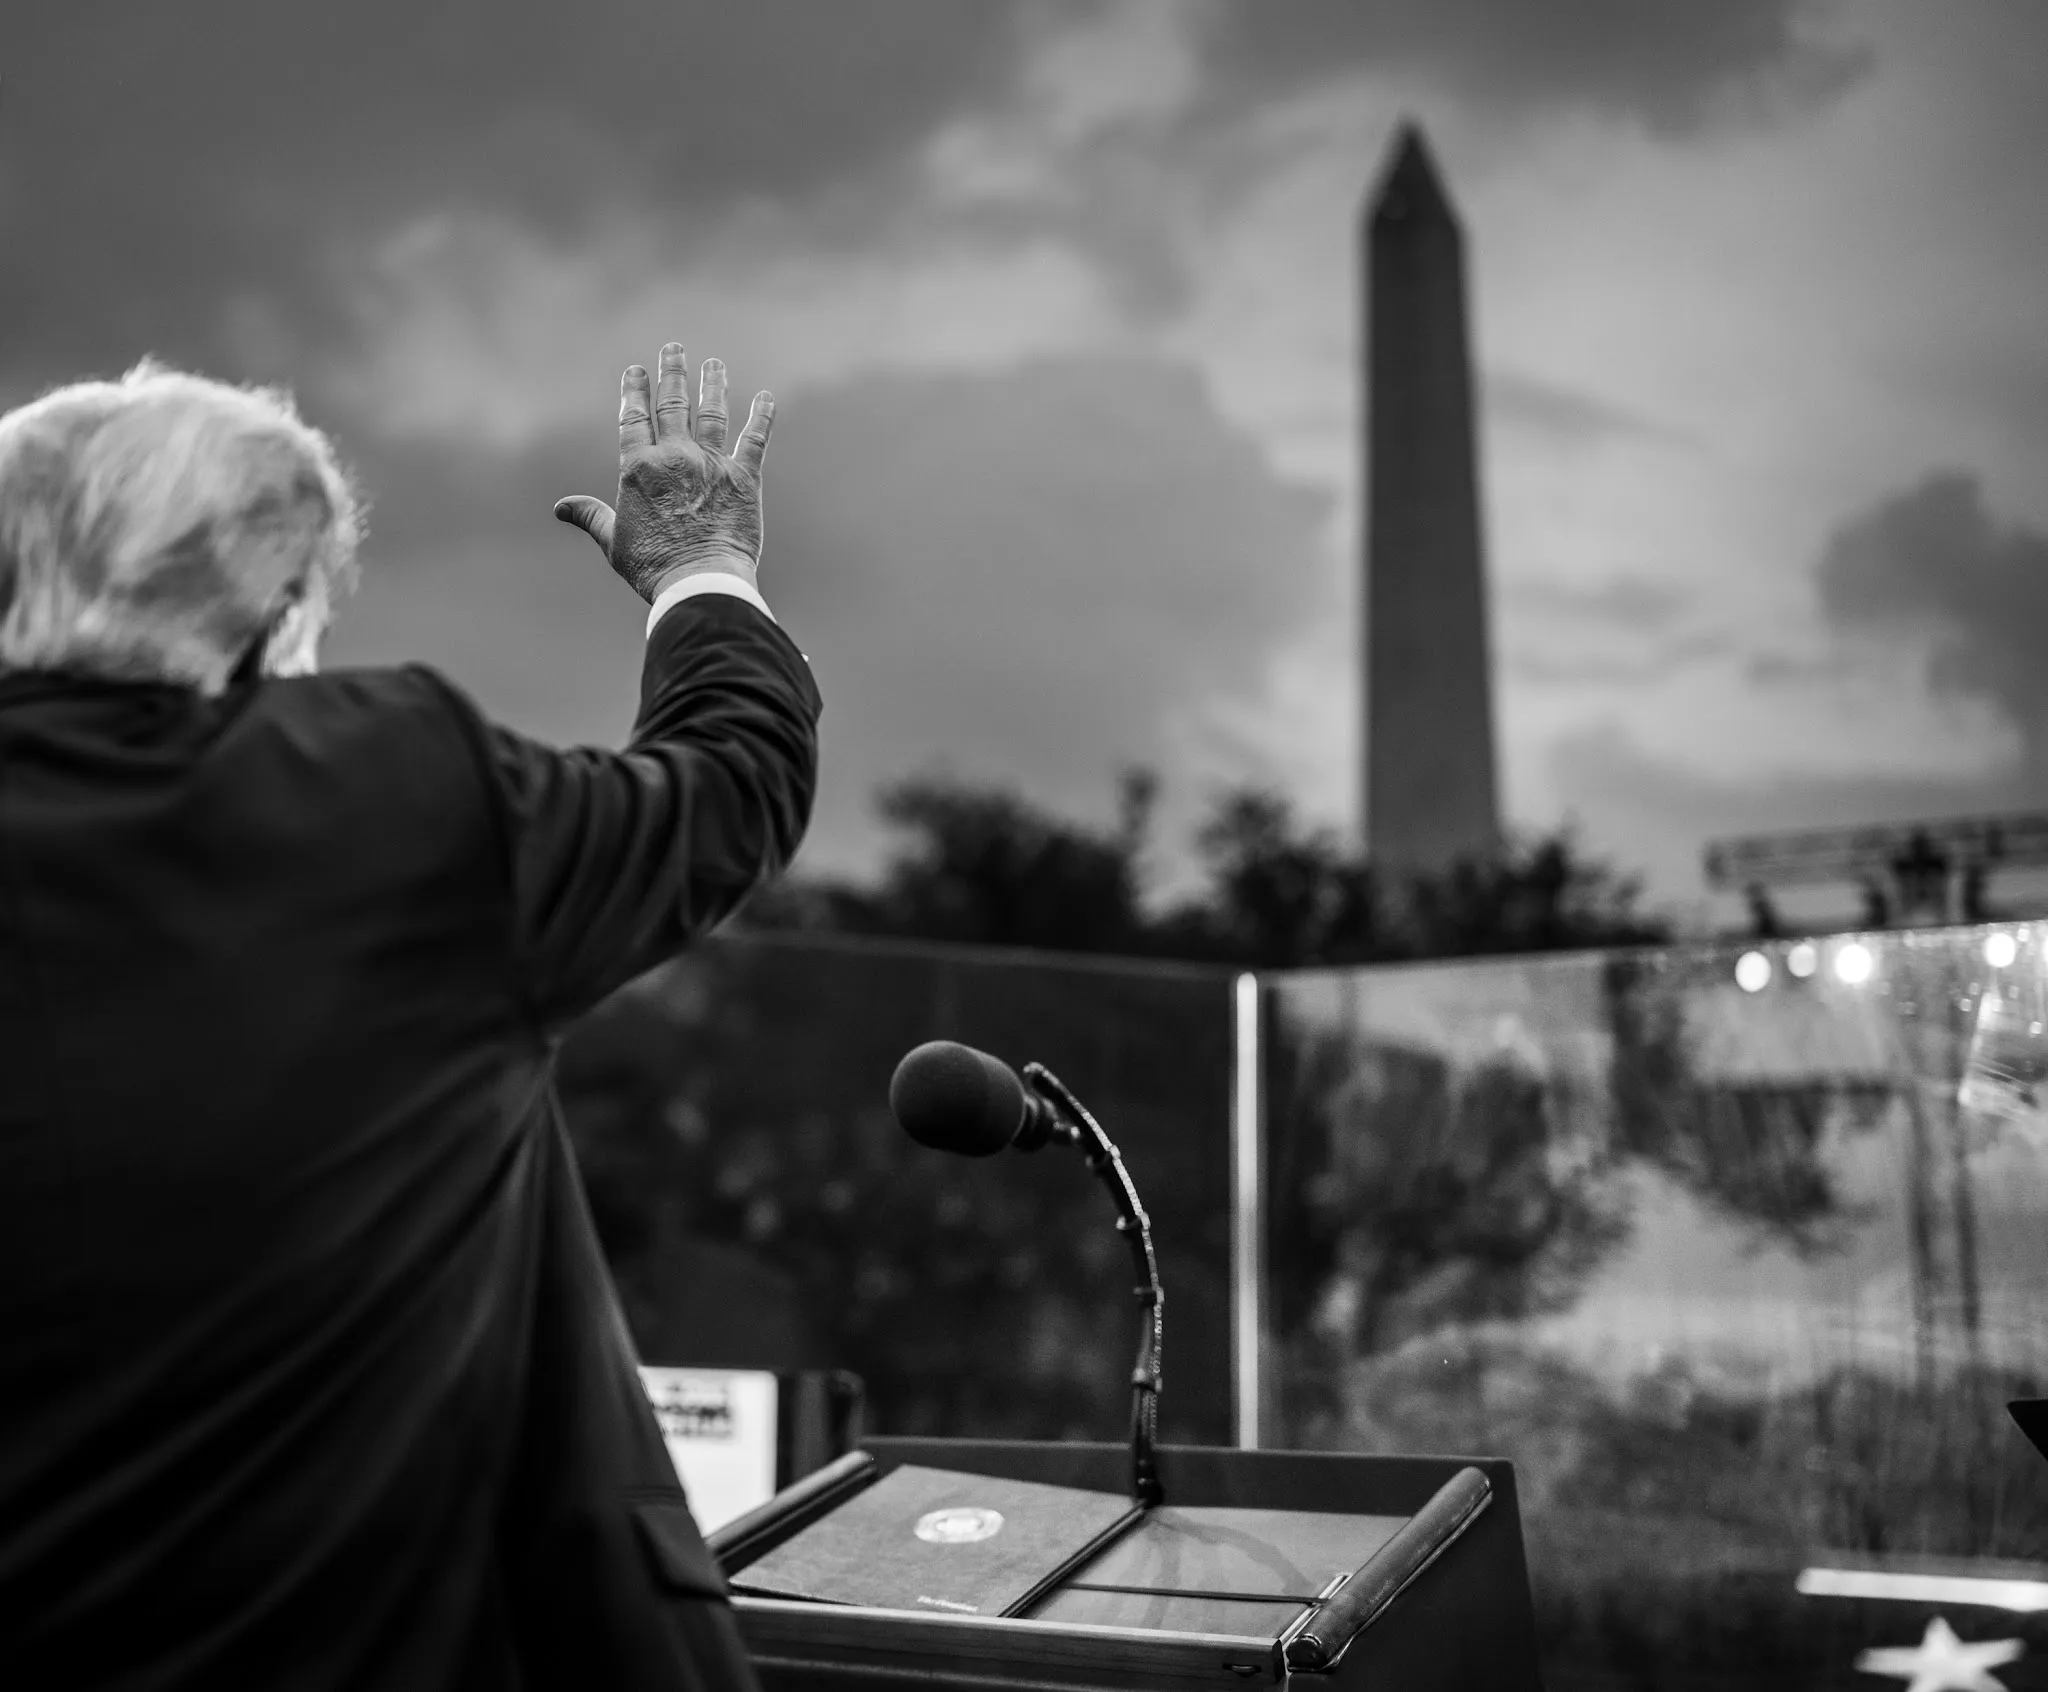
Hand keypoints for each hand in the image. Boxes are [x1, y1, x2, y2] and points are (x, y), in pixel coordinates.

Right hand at [554, 343, 774, 602]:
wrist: (700, 582)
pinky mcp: (744, 478)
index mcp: (639, 468)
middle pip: (673, 405)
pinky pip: (755, 439)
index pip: (634, 418)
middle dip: (672, 374)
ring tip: (714, 364)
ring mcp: (712, 464)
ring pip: (712, 413)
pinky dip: (762, 416)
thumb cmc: (653, 567)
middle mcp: (675, 456)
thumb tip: (561, 507)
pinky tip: (767, 398)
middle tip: (674, 349)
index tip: (636, 370)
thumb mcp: (614, 541)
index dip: (634, 391)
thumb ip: (591, 516)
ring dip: (713, 385)